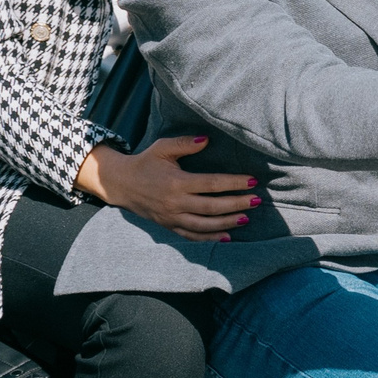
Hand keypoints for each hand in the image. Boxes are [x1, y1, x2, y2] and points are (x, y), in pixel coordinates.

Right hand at [75, 137, 259, 240]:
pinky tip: (227, 237)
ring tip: (247, 218)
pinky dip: (209, 238)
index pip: (211, 184)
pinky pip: (192, 236)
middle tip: (257, 200)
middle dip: (236, 204)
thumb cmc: (145, 162)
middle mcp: (175, 203)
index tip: (252, 180)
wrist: (121, 184)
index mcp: (176, 182)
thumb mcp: (162, 148)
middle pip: (212, 207)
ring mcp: (172, 217)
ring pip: (205, 224)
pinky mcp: (169, 226)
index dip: (233, 183)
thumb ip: (184, 143)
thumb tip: (207, 139)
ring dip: (228, 223)